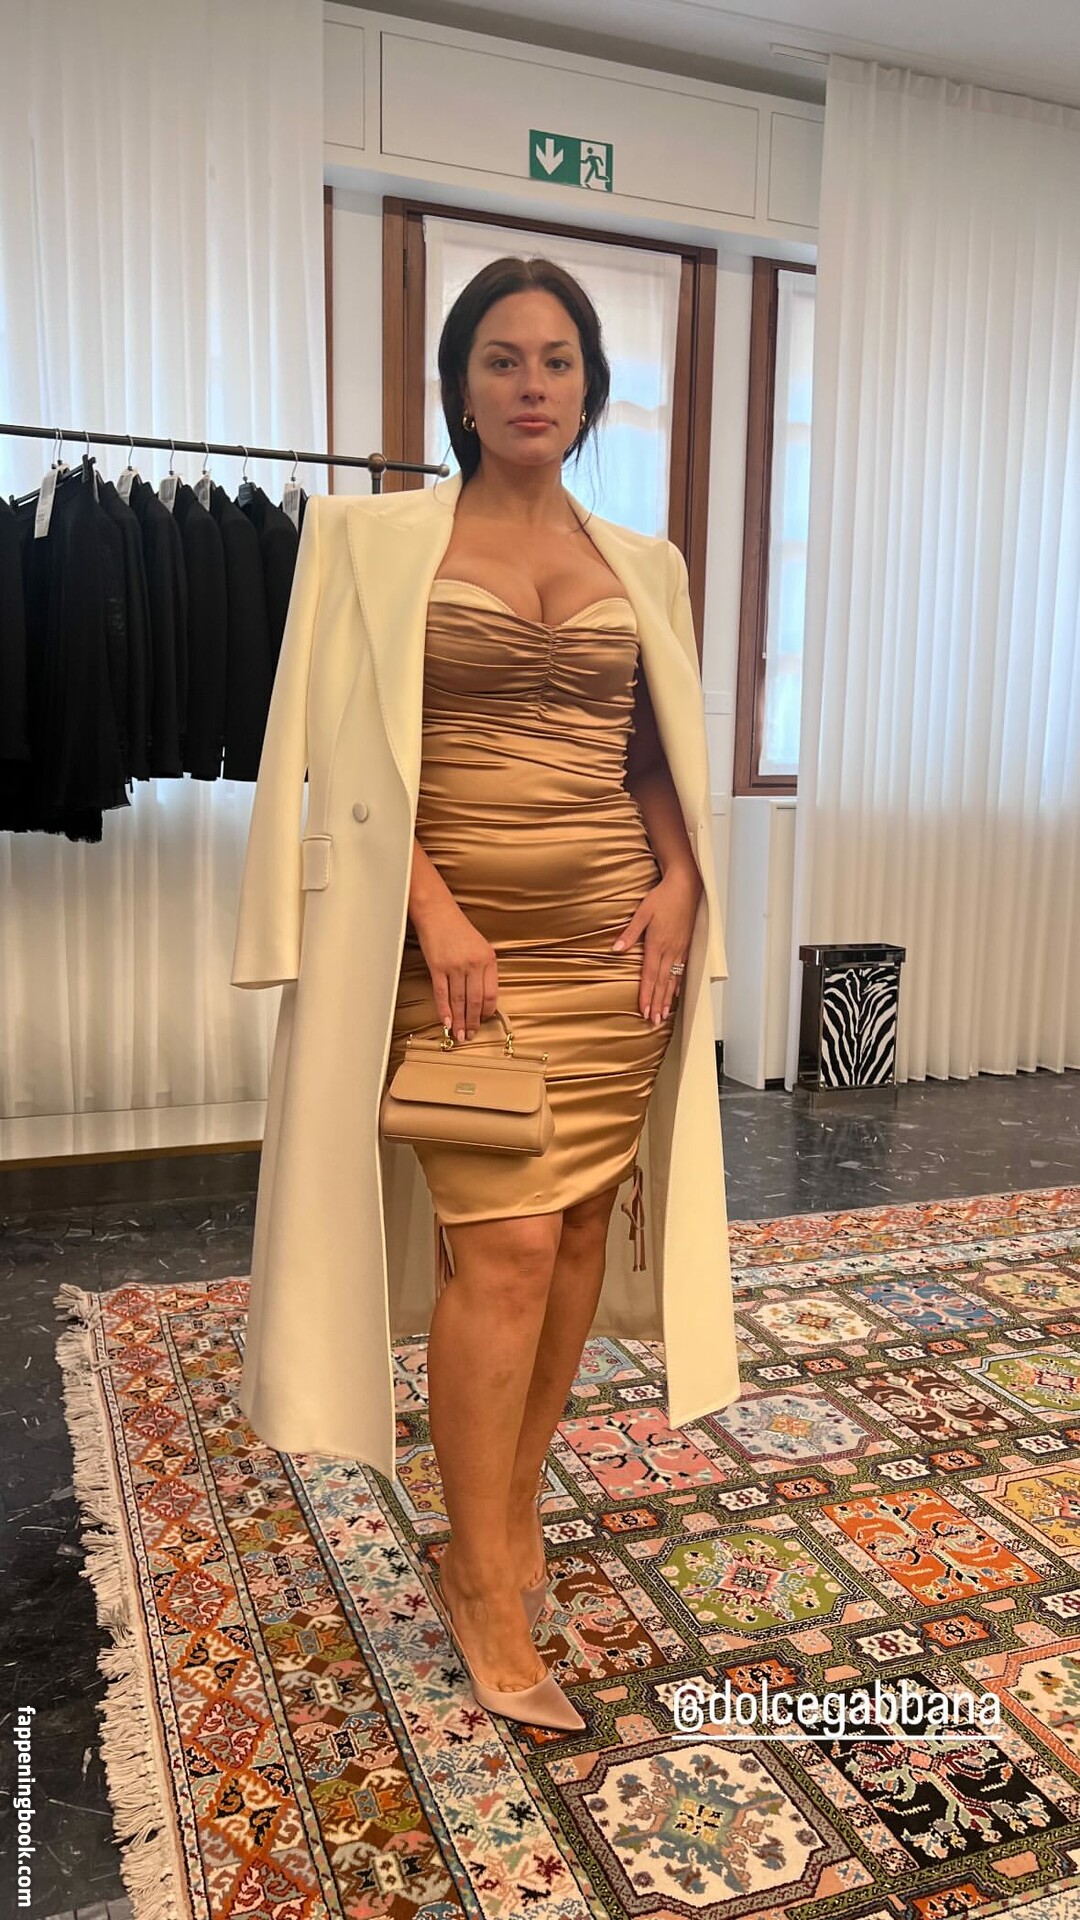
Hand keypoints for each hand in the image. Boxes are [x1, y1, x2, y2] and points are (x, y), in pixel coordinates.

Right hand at [415, 899, 498, 1041]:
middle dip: (472, 1022)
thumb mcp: (480, 946)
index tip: (482, 1021)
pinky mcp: (438, 967)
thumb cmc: (458, 929)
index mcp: (488, 959)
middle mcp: (474, 964)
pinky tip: (446, 1022)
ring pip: (459, 1001)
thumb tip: (482, 995)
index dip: (486, 1011)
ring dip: (458, 1021)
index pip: (491, 993)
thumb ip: (483, 968)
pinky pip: (442, 994)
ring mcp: (455, 966)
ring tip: (458, 1034)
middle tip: (469, 1036)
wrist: (437, 913)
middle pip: (475, 1001)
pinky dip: (444, 1010)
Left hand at [611, 867, 700, 1023]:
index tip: (643, 1011)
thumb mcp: (642, 912)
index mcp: (657, 944)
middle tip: (653, 1021)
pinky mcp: (686, 946)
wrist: (686, 886)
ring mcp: (680, 950)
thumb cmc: (663, 897)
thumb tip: (616, 950)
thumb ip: (629, 933)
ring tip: (663, 1015)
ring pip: (673, 980)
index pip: (649, 976)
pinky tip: (674, 994)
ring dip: (667, 999)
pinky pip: (682, 971)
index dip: (646, 995)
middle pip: (662, 983)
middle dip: (657, 1004)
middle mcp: (670, 951)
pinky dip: (677, 986)